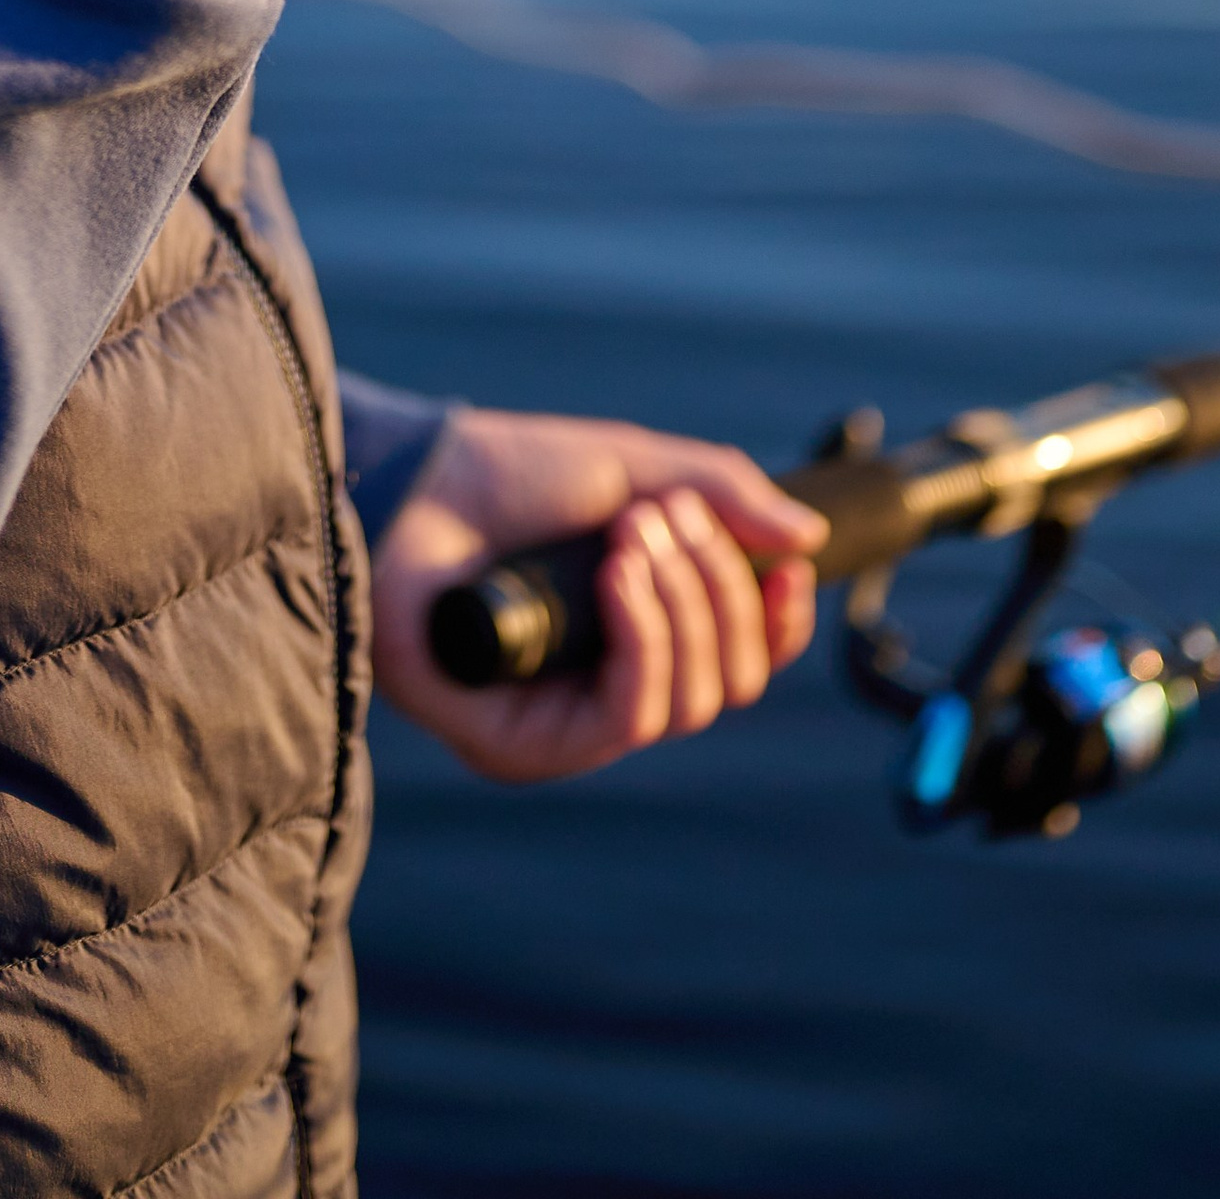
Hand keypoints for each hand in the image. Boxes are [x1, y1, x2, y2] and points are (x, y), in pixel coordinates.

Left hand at [371, 407, 824, 784]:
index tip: (789, 568)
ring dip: (681, 607)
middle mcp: (605, 692)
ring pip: (687, 704)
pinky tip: (618, 577)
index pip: (739, 664)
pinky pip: (628, 719)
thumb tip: (807, 536)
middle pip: (728, 684)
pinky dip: (642, 640)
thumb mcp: (631, 468)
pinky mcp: (523, 750)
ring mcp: (565, 728)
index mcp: (636, 635)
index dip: (777, 625)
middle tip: (670, 517)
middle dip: (722, 592)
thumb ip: (719, 493)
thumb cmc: (507, 475)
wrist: (412, 481)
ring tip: (631, 534)